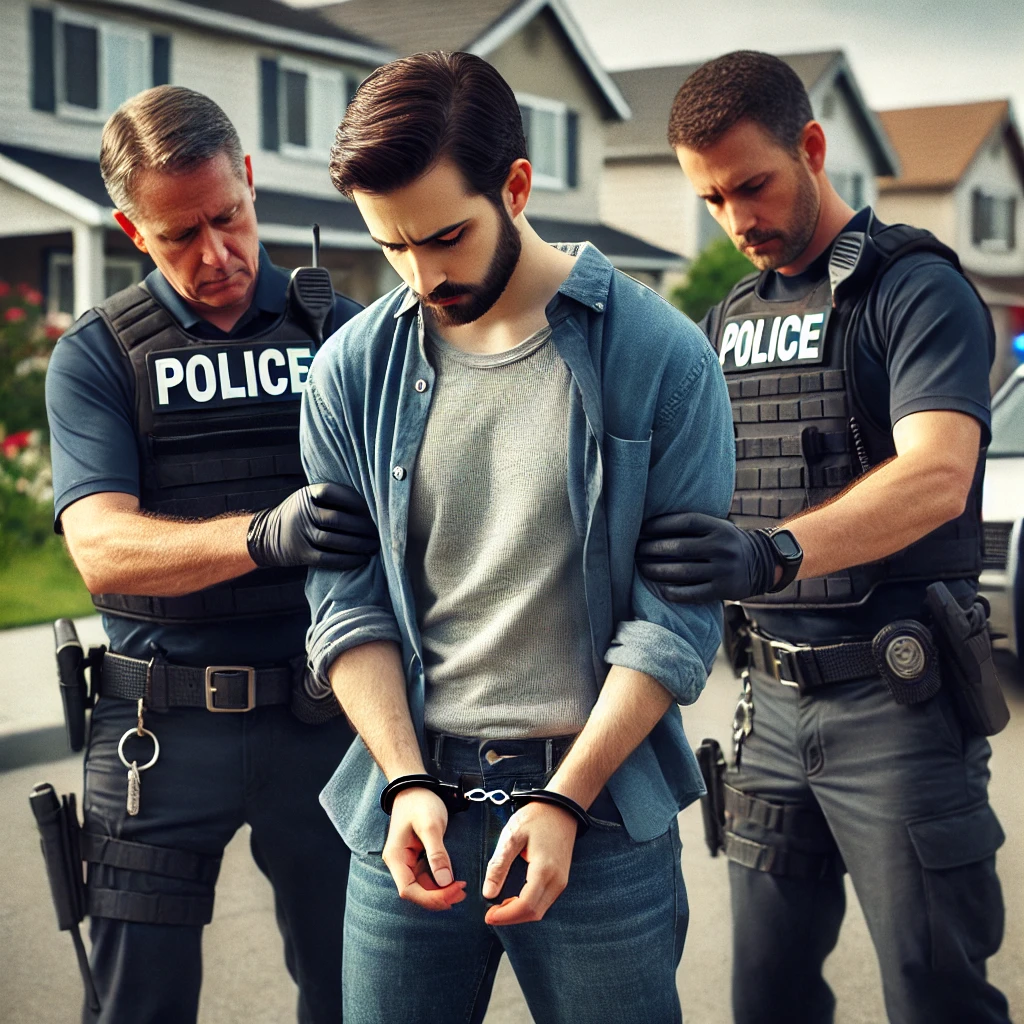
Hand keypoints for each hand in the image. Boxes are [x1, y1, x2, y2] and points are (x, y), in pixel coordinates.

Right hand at [246, 482, 377, 569]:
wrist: (265, 535)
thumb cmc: (299, 515)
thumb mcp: (308, 499)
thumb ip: (331, 498)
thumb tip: (370, 504)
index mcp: (307, 495)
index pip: (333, 492)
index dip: (355, 500)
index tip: (373, 508)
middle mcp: (303, 513)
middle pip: (337, 519)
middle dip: (363, 527)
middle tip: (379, 532)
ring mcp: (301, 534)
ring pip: (334, 540)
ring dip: (358, 545)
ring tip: (374, 546)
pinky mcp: (302, 554)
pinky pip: (328, 559)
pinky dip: (347, 560)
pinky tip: (361, 559)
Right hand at [382, 788, 466, 910]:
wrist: (415, 786)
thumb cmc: (420, 803)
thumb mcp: (431, 826)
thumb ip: (437, 854)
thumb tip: (446, 882)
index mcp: (396, 857)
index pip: (409, 890)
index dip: (431, 897)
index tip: (454, 892)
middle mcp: (399, 863)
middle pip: (415, 892)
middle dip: (438, 897)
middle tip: (462, 893)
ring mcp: (407, 861)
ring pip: (422, 886)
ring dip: (440, 892)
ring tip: (461, 889)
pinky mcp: (416, 857)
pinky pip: (426, 877)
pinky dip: (439, 882)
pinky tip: (453, 881)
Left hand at [482, 802, 577, 925]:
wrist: (561, 808)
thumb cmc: (536, 818)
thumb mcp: (512, 836)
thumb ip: (499, 864)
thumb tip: (488, 892)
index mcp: (544, 869)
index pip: (526, 905)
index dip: (506, 915)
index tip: (488, 915)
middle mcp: (557, 880)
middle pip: (533, 913)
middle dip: (510, 918)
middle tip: (491, 913)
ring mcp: (561, 881)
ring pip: (540, 910)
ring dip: (519, 913)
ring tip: (500, 906)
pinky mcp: (561, 879)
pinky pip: (544, 902)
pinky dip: (528, 906)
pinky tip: (514, 899)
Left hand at [636, 512, 777, 602]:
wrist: (762, 564)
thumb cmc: (726, 543)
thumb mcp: (718, 528)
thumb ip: (694, 526)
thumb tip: (652, 526)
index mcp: (719, 527)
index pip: (685, 521)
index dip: (661, 524)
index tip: (643, 528)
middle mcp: (722, 547)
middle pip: (680, 547)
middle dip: (653, 549)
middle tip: (637, 551)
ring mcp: (724, 569)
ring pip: (683, 572)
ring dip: (658, 571)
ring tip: (643, 569)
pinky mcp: (724, 589)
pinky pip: (693, 593)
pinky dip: (674, 592)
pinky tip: (662, 589)